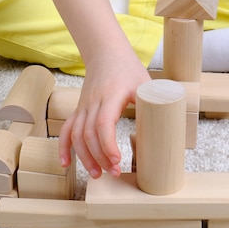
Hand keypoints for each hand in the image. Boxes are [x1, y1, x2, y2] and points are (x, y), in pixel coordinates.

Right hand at [59, 52, 150, 178]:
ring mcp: (83, 107)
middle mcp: (93, 103)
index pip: (103, 123)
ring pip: (76, 135)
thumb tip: (164, 128)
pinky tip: (66, 163)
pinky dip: (64, 147)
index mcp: (110, 96)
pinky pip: (66, 130)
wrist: (106, 53)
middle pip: (88, 134)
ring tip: (97, 174)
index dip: (107, 144)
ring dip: (84, 157)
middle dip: (99, 157)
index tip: (117, 160)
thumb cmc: (128, 68)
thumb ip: (152, 103)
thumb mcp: (144, 83)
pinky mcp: (79, 111)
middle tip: (114, 172)